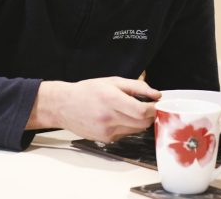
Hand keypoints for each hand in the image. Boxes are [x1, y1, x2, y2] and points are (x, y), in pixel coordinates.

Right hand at [34, 77, 159, 143]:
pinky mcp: (106, 139)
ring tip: (130, 110)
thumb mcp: (112, 81)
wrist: (64, 106)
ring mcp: (107, 131)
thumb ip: (137, 87)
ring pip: (136, 130)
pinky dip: (128, 126)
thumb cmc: (87, 91)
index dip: (154, 108)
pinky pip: (126, 134)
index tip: (157, 104)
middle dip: (150, 116)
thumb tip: (156, 94)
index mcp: (111, 100)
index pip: (142, 111)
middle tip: (148, 107)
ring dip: (140, 122)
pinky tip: (118, 118)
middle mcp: (109, 118)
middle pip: (143, 123)